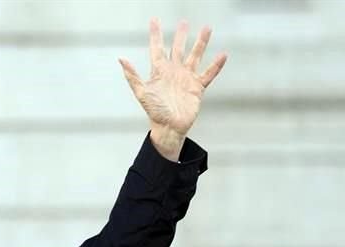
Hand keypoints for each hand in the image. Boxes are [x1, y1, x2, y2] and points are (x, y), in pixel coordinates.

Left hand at [119, 18, 226, 159]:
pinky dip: (215, 65)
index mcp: (159, 71)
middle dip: (181, 35)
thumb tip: (121, 59)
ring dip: (201, 43)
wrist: (169, 127)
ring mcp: (186, 78)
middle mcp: (174, 72)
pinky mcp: (197, 87)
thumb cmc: (154, 111)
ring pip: (195, 56)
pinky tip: (222, 55)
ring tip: (206, 29)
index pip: (157, 48)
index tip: (154, 21)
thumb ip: (132, 76)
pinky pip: (208, 74)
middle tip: (184, 22)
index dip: (156, 34)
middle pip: (178, 49)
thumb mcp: (141, 92)